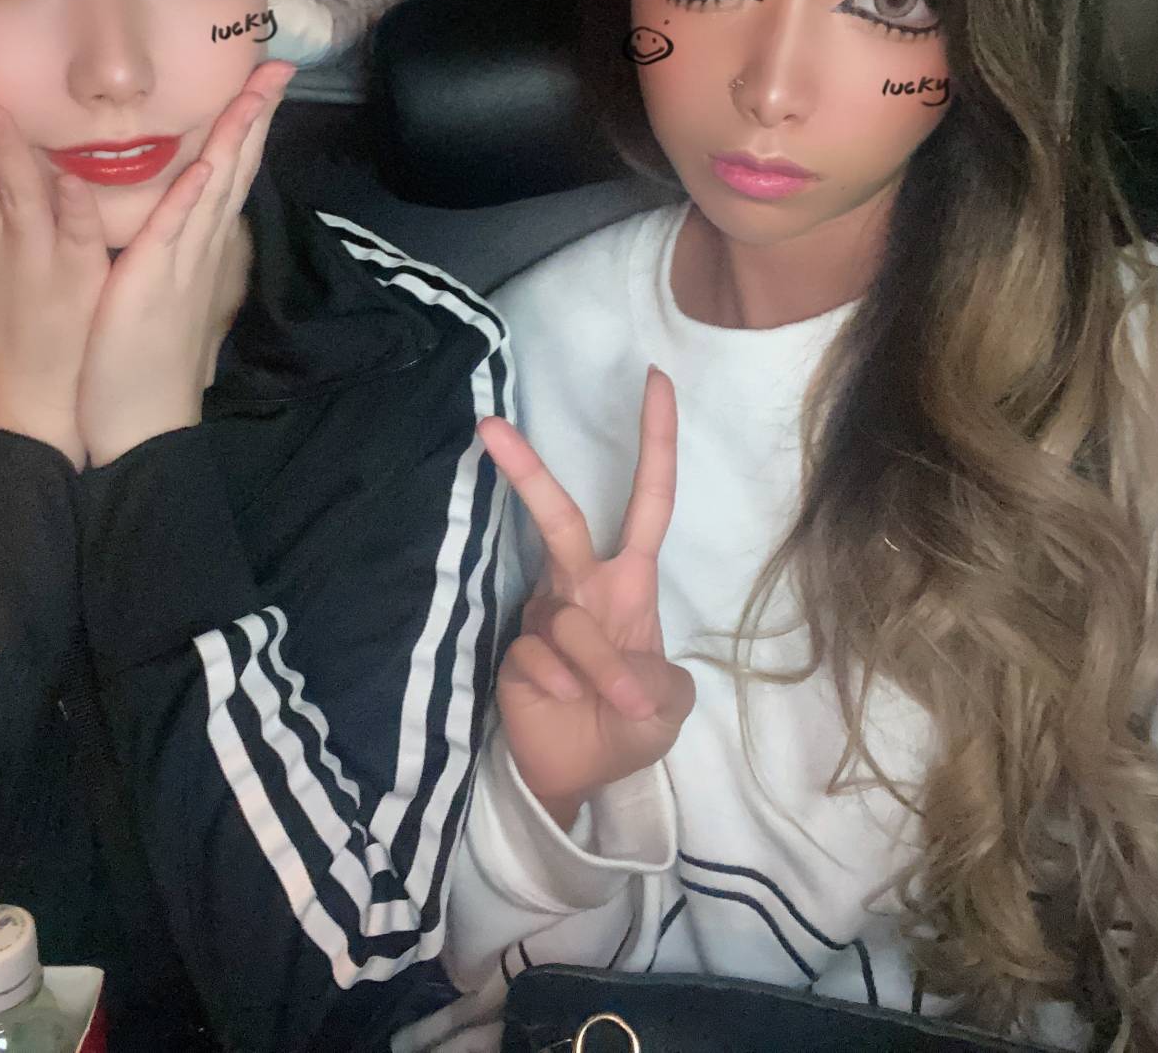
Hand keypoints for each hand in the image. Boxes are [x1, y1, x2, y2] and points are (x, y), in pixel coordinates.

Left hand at [75, 60, 294, 465]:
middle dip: (255, 114)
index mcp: (196, 246)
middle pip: (235, 168)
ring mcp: (182, 264)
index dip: (245, 125)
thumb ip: (169, 247)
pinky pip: (177, 230)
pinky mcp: (154, 283)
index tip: (263, 80)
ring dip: (237, 137)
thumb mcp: (156, 291)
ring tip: (257, 90)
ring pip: (216, 187)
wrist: (141, 424)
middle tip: (277, 66)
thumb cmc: (140, 362)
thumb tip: (175, 211)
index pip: (226, 173)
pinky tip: (211, 162)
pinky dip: (194, 194)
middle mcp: (199, 248)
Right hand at [477, 367, 693, 828]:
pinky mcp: (514, 652)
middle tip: (490, 427)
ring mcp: (543, 617)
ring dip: (598, 662)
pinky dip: (564, 684)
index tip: (656, 379)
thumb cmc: (627, 726)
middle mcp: (581, 587)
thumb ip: (660, 680)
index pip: (648, 502)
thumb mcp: (668, 705)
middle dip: (527, 471)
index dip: (655, 443)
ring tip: (618, 705)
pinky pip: (539, 655)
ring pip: (565, 614)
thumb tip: (627, 666)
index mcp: (628, 584)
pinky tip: (569, 706)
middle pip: (558, 517)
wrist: (579, 778)